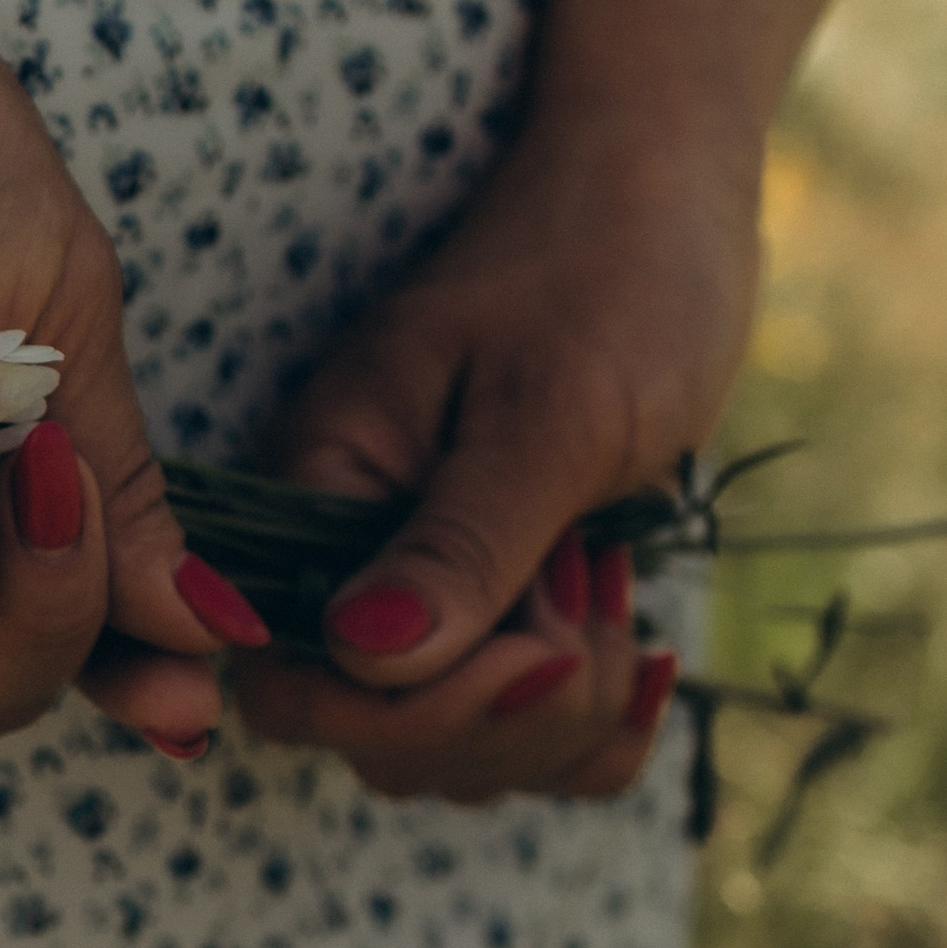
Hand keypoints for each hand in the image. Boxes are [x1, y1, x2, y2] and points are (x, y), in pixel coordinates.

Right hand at [229, 102, 762, 801]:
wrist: (659, 196)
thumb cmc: (608, 270)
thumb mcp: (548, 410)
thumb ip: (460, 539)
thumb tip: (365, 658)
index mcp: (315, 482)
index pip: (287, 676)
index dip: (405, 708)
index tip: (538, 648)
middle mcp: (341, 551)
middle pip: (373, 735)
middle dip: (508, 708)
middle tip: (595, 583)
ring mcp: (416, 586)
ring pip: (450, 752)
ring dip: (559, 715)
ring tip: (613, 585)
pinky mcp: (490, 605)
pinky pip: (520, 739)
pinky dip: (591, 729)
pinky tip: (641, 654)